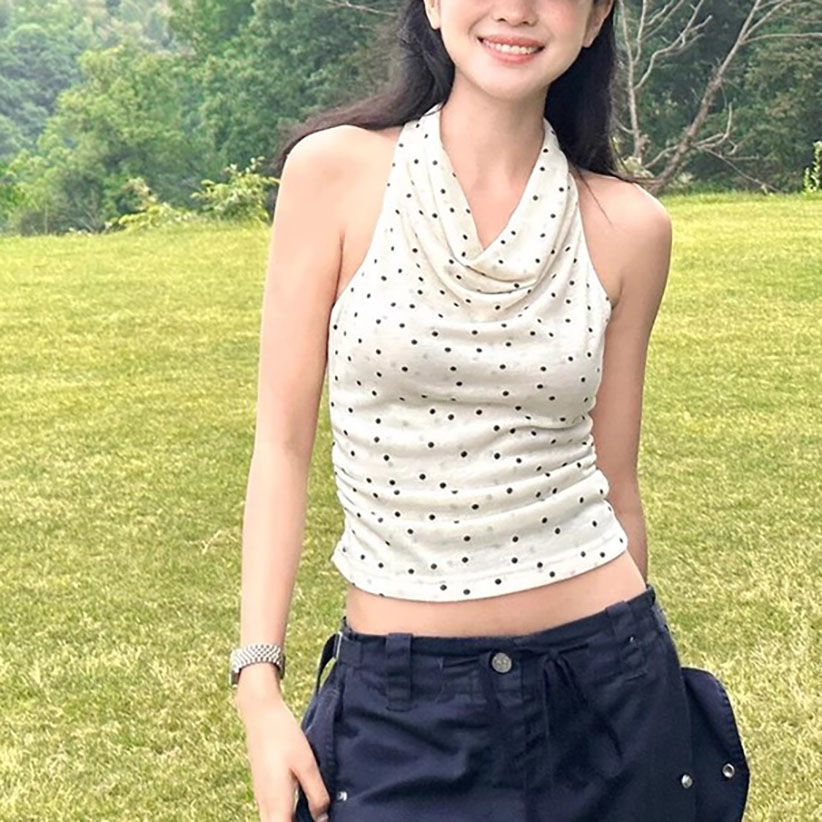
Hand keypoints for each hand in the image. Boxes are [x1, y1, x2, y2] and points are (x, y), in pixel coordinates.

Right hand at [236, 691, 330, 821]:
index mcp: (277, 802)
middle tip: (314, 818)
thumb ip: (316, 793)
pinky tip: (298, 805)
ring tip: (309, 815)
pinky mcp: (262, 787)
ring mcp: (260, 795)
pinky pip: (271, 812)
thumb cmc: (283, 735)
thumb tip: (323, 818)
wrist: (260, 713)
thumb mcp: (307, 763)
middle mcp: (264, 803)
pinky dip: (283, 815)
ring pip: (273, 821)